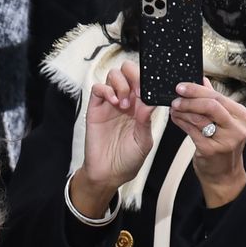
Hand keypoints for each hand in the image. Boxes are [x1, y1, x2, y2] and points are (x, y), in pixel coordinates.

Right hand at [70, 61, 156, 218]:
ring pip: (113, 76)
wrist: (108, 174)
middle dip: (134, 75)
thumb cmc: (127, 160)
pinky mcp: (95, 109)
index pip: (144, 83)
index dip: (147, 80)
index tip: (150, 88)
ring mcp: (110, 104)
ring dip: (121, 84)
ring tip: (124, 103)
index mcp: (140, 108)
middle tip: (136, 90)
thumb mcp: (144, 141)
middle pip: (128, 72)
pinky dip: (106, 90)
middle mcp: (126, 102)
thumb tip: (150, 101)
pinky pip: (98, 89)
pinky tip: (113, 102)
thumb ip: (146, 120)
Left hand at [172, 80, 245, 206]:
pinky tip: (175, 118)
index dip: (198, 90)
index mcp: (242, 116)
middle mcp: (237, 128)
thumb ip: (214, 101)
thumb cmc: (223, 147)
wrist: (224, 175)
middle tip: (176, 97)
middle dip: (190, 99)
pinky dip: (181, 122)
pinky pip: (192, 131)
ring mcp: (225, 140)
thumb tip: (202, 81)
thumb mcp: (224, 122)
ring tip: (173, 108)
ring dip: (183, 111)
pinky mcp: (211, 150)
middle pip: (211, 105)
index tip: (182, 86)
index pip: (218, 97)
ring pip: (200, 118)